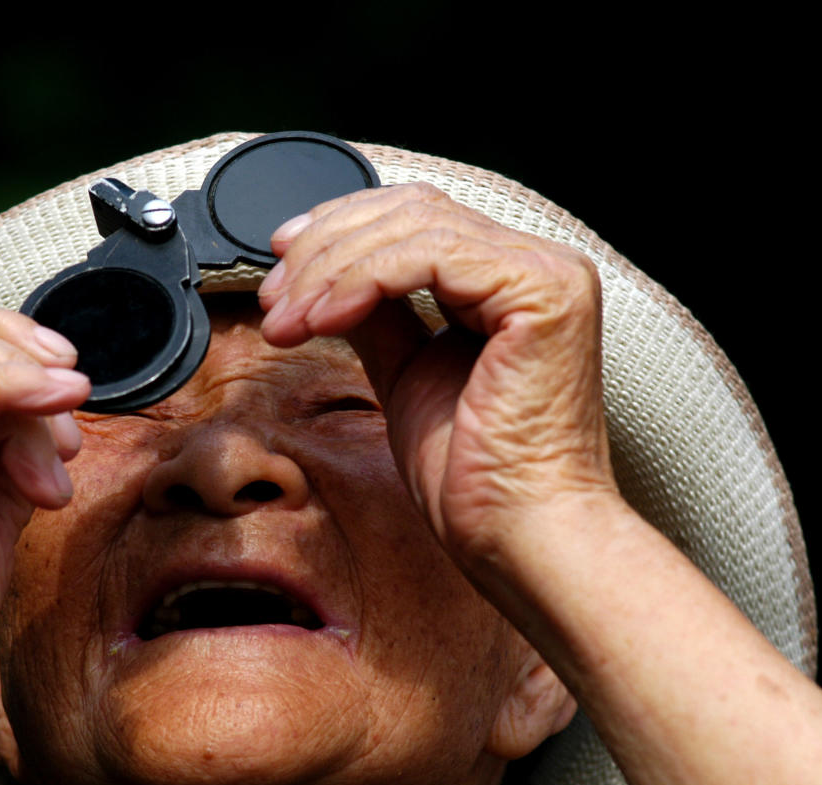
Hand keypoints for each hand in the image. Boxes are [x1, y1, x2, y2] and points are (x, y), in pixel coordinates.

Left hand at [258, 183, 617, 565]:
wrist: (519, 537)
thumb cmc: (475, 479)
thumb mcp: (405, 375)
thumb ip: (377, 316)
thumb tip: (327, 279)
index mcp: (512, 283)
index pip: (417, 220)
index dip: (340, 231)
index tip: (281, 266)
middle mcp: (539, 267)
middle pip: (412, 212)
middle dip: (325, 248)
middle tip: (274, 297)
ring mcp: (547, 275)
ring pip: (413, 228)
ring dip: (330, 270)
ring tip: (287, 318)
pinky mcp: (542, 293)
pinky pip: (429, 257)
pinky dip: (362, 280)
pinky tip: (323, 317)